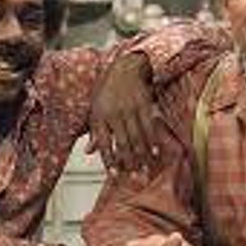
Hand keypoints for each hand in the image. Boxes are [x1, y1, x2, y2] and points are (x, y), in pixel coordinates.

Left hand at [87, 51, 158, 173]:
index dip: (110, 160)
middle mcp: (114, 113)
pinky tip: (156, 153)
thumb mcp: (95, 109)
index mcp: (100, 116)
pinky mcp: (144, 105)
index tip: (115, 175)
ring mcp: (130, 109)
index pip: (105, 143)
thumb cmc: (107, 90)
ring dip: (143, 156)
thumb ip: (94, 132)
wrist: (124, 67)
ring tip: (146, 170)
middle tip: (135, 178)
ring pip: (138, 137)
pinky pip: (150, 127)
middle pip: (123, 143)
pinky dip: (153, 141)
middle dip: (130, 162)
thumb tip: (89, 152)